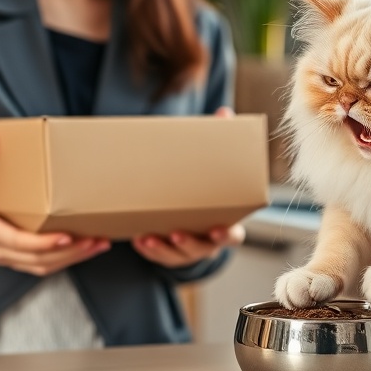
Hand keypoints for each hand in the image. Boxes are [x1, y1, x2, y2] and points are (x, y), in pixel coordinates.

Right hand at [0, 132, 110, 275]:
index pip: (19, 242)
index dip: (44, 243)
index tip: (67, 236)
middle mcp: (0, 250)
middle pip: (38, 260)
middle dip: (69, 252)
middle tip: (95, 239)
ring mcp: (10, 258)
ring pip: (45, 266)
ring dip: (74, 258)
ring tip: (99, 243)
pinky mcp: (19, 259)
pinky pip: (45, 265)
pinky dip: (67, 259)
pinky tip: (88, 247)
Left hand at [131, 106, 241, 266]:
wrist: (195, 210)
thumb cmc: (208, 186)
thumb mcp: (214, 166)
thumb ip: (222, 141)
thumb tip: (224, 113)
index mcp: (226, 222)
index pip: (233, 235)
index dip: (227, 234)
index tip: (218, 229)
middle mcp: (209, 241)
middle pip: (202, 249)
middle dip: (188, 244)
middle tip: (175, 233)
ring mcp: (189, 250)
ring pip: (177, 257)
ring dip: (162, 250)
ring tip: (146, 237)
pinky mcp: (170, 252)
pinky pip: (159, 257)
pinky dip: (149, 250)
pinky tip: (137, 239)